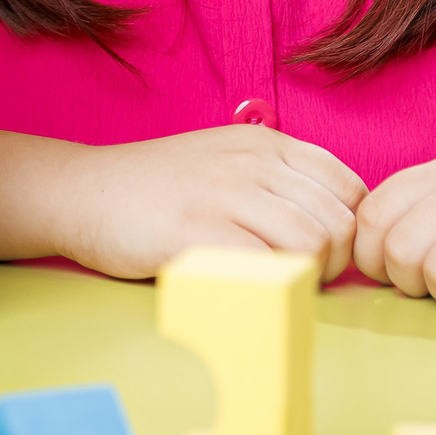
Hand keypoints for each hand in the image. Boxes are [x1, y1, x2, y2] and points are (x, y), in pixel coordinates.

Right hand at [56, 126, 366, 280]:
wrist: (83, 191)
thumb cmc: (159, 190)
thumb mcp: (227, 162)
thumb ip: (277, 182)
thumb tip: (337, 229)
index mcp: (267, 144)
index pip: (351, 189)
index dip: (350, 232)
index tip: (324, 255)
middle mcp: (253, 162)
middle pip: (339, 223)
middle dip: (334, 264)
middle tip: (302, 280)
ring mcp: (225, 194)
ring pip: (313, 244)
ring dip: (308, 280)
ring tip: (279, 287)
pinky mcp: (198, 230)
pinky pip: (268, 266)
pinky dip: (271, 287)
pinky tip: (250, 290)